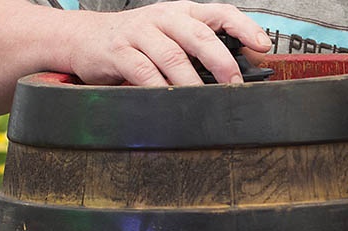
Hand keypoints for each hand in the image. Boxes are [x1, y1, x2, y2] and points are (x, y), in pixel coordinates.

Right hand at [70, 2, 271, 86]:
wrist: (85, 38)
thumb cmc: (135, 41)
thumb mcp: (170, 37)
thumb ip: (200, 51)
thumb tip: (238, 72)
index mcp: (182, 12)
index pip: (220, 13)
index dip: (244, 28)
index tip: (262, 46)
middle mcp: (163, 18)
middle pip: (200, 35)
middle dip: (222, 61)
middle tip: (234, 84)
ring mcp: (140, 33)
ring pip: (173, 56)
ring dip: (192, 82)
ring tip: (205, 101)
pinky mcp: (119, 52)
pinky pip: (144, 72)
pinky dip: (160, 89)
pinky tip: (170, 101)